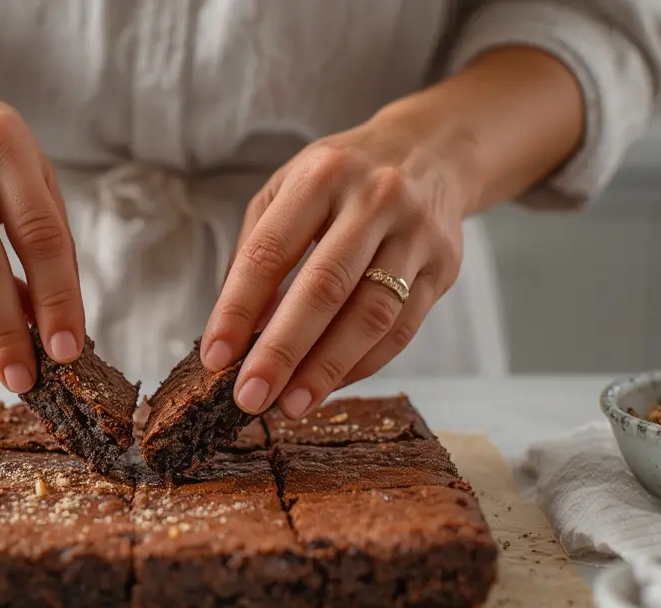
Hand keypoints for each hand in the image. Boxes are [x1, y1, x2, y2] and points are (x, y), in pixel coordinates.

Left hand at [200, 115, 472, 417]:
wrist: (431, 150)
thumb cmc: (341, 179)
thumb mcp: (288, 191)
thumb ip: (256, 253)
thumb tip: (234, 332)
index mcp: (321, 175)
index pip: (269, 251)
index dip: (238, 308)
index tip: (216, 357)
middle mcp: (374, 199)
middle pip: (324, 288)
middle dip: (282, 350)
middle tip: (250, 396)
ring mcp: (416, 233)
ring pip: (371, 315)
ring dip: (326, 368)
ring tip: (290, 404)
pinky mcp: (444, 266)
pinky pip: (402, 328)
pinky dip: (362, 363)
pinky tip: (330, 384)